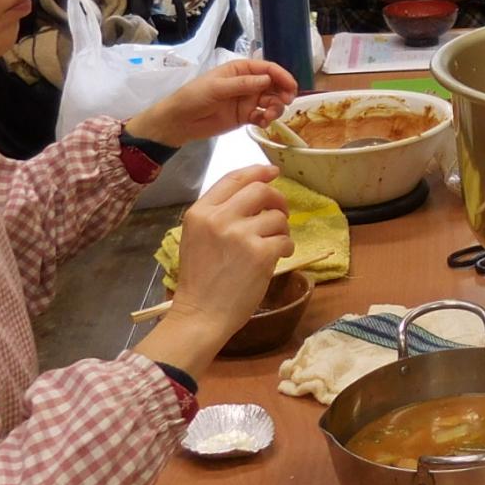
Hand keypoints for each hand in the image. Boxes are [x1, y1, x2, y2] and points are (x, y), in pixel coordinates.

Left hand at [126, 59, 298, 148]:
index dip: (282, 76)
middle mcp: (247, 83)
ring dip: (275, 108)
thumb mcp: (216, 88)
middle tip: (286, 103)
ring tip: (268, 117)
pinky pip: (263, 116)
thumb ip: (242, 84)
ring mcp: (247, 100)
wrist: (178, 122)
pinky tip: (262, 123)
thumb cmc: (193, 97)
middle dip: (283, 93)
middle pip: (274, 85)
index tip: (292, 87)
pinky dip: (267, 119)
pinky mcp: (245, 116)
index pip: (267, 69)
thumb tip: (267, 80)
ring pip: (271, 101)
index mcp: (240, 70)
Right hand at [133, 166, 291, 377]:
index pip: (234, 178)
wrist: (201, 314)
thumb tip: (257, 191)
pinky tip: (277, 258)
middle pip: (260, 191)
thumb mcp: (198, 237)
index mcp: (200, 212)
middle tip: (281, 213)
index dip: (258, 171)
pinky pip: (286, 240)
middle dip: (277, 199)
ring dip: (281, 231)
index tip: (273, 172)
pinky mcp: (260, 254)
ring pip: (277, 218)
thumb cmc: (200, 279)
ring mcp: (240, 235)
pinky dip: (286, 248)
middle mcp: (219, 219)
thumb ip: (220, 214)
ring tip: (272, 246)